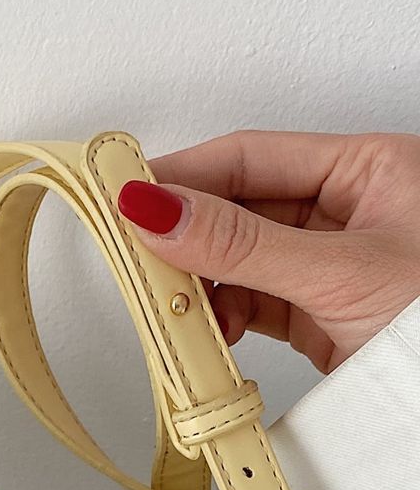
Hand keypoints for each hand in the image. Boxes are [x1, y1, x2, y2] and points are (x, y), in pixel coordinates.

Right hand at [116, 129, 419, 373]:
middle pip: (237, 207)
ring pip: (238, 259)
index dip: (182, 175)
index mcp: (366, 168)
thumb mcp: (336, 273)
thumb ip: (241, 243)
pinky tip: (208, 332)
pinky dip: (221, 318)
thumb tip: (156, 211)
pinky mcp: (318, 312)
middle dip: (185, 237)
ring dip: (200, 285)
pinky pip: (251, 301)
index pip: (249, 157)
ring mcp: (330, 262)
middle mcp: (346, 208)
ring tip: (175, 308)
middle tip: (135, 259)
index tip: (123, 195)